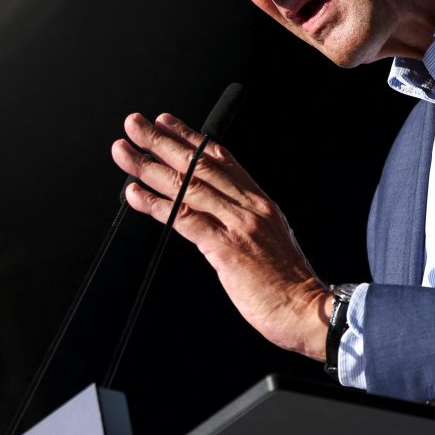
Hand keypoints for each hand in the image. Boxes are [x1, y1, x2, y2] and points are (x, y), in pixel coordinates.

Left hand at [111, 111, 330, 359]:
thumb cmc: (287, 283)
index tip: (164, 121)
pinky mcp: (227, 249)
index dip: (189, 137)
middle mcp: (249, 206)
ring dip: (150, 167)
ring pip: (188, 185)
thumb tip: (208, 208)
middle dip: (162, 141)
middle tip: (134, 124)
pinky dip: (157, 204)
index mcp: (259, 202)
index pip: (220, 158)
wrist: (310, 312)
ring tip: (124, 153)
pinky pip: (185, 218)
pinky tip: (135, 195)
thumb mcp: (269, 237)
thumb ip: (240, 218)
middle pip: (199, 164)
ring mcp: (238, 225)